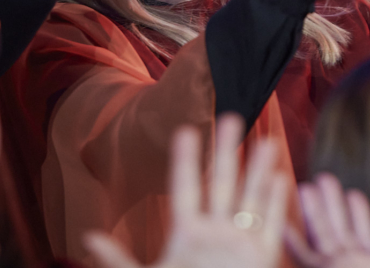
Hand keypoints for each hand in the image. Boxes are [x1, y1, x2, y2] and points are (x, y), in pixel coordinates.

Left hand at [84, 114, 288, 267]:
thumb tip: (88, 238)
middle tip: (231, 116)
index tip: (184, 130)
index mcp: (187, 232)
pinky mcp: (262, 256)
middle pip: (222, 182)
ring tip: (265, 142)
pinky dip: (276, 203)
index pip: (186, 187)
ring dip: (258, 170)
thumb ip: (119, 259)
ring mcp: (240, 242)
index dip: (185, 160)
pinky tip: (281, 178)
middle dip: (227, 151)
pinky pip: (271, 225)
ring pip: (251, 197)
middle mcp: (215, 230)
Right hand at [287, 174, 369, 267]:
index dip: (359, 213)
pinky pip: (303, 255)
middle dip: (330, 203)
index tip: (354, 194)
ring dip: (312, 211)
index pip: (364, 235)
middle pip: (338, 229)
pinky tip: (284, 221)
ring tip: (306, 186)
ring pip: (320, 235)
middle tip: (323, 178)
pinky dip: (292, 238)